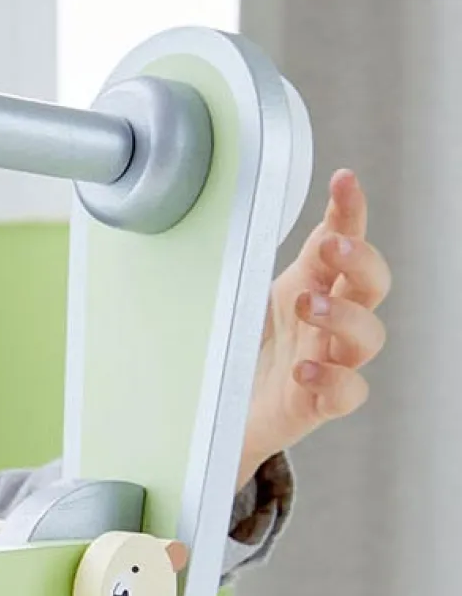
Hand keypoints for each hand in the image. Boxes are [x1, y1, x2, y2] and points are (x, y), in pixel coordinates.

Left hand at [239, 169, 389, 486]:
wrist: (224, 415)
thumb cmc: (243, 351)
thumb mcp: (246, 297)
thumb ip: (258, 261)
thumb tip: (262, 213)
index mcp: (312, 287)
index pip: (342, 242)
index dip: (349, 211)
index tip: (344, 181)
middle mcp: (330, 323)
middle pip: (371, 284)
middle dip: (360, 260)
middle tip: (331, 248)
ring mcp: (331, 362)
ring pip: (368, 336)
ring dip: (344, 316)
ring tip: (309, 307)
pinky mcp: (320, 403)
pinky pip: (347, 392)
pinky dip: (333, 379)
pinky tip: (304, 370)